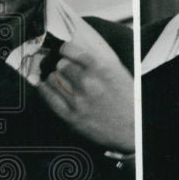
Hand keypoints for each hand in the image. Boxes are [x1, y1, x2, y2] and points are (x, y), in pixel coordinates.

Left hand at [37, 29, 133, 150]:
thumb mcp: (118, 74)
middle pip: (60, 65)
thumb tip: (78, 53)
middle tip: (64, 70)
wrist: (133, 129)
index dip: (65, 50)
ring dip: (55, 78)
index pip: (70, 50)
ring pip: (53, 79)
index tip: (63, 51)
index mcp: (101, 69)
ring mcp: (78, 100)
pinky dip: (45, 90)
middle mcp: (88, 82)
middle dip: (62, 66)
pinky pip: (49, 98)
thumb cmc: (128, 102)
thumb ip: (98, 62)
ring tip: (58, 80)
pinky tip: (45, 87)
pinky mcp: (71, 116)